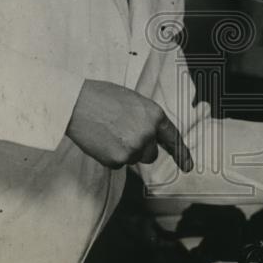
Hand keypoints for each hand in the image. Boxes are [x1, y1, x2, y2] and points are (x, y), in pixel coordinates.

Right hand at [66, 79, 192, 171]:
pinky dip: (110, 155)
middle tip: (121, 135)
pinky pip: (117, 164)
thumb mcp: (132, 101)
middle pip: (151, 154)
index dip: (181, 153)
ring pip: (134, 159)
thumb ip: (145, 119)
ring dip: (124, 151)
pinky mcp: (118, 160)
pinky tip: (101, 140)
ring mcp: (133, 148)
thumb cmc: (100, 96)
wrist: (76, 103)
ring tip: (108, 132)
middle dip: (140, 149)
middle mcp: (148, 134)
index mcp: (154, 115)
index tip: (187, 166)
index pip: (173, 138)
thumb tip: (150, 136)